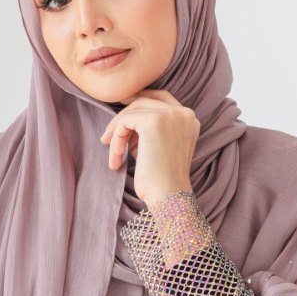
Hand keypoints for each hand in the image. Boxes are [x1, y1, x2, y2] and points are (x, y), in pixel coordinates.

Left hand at [100, 88, 198, 205]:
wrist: (168, 197)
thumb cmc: (161, 180)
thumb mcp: (157, 148)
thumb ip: (147, 130)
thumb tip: (124, 119)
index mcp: (189, 119)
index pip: (162, 98)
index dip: (140, 99)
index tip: (122, 105)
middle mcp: (184, 113)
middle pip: (144, 101)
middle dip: (123, 118)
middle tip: (107, 137)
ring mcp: (170, 115)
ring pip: (132, 112)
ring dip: (117, 133)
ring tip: (114, 155)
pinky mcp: (154, 121)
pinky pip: (125, 121)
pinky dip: (116, 139)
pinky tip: (116, 159)